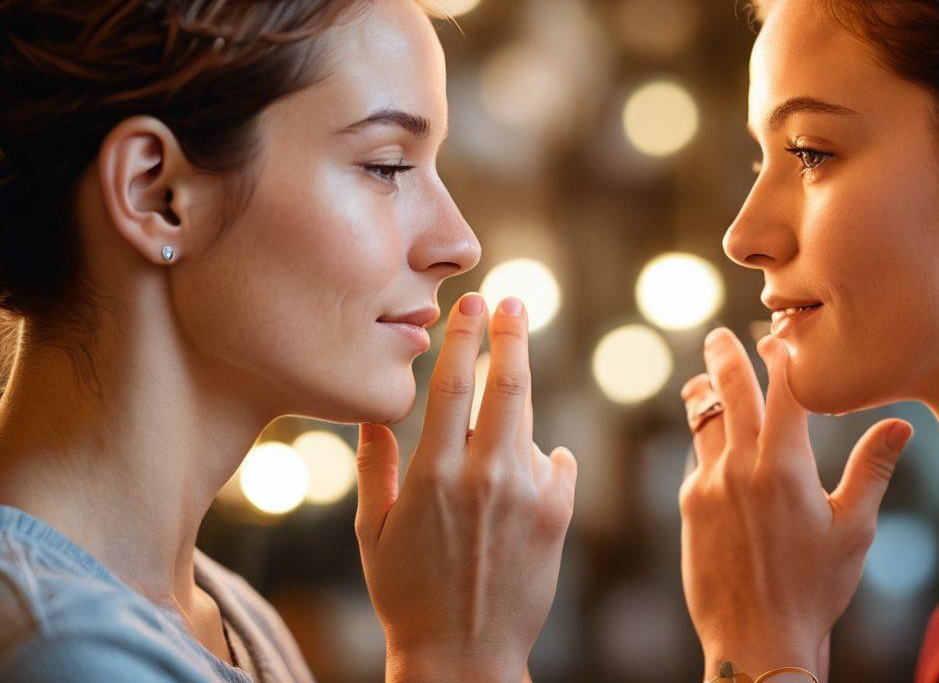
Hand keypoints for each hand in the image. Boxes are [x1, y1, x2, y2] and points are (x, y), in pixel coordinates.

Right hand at [355, 293, 577, 682]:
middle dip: (510, 334)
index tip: (472, 300)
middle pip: (506, 384)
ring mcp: (527, 495)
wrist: (463, 656)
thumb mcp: (370, 530)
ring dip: (519, 393)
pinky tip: (529, 466)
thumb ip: (374, 463)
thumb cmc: (407, 593)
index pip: (453, 384)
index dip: (465, 335)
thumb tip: (372, 408)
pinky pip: (557, 463)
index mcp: (433, 474)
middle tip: (512, 301)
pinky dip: (544, 456)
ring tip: (509, 380)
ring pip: (529, 421)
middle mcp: (484, 476)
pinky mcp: (559, 515)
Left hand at [678, 328, 911, 680]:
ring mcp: (709, 485)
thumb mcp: (853, 530)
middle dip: (725, 357)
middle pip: (729, 392)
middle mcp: (741, 467)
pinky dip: (705, 444)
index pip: (783, 390)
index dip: (781, 356)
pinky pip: (697, 461)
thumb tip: (902, 426)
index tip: (778, 336)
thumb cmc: (815, 589)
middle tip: (719, 336)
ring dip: (703, 394)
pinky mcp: (690, 506)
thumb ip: (872, 470)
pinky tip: (711, 444)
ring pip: (703, 422)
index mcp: (785, 466)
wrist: (757, 639)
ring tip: (701, 378)